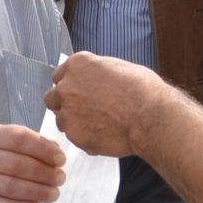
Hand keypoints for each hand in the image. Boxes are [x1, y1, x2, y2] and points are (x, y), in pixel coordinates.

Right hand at [0, 123, 65, 202]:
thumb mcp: (2, 143)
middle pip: (18, 165)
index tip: (61, 159)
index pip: (19, 138)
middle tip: (60, 179)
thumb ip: (27, 143)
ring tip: (54, 193)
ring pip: (13, 187)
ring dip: (38, 191)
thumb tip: (56, 151)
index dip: (44, 149)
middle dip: (45, 173)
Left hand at [46, 52, 168, 158]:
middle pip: (52, 98)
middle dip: (65, 104)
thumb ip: (96, 73)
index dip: (71, 85)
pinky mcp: (73, 134)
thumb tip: (92, 78)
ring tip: (99, 124)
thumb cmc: (142, 90)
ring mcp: (67, 112)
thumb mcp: (117, 67)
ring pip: (61, 120)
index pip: (59, 75)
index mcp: (77, 64)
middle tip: (84, 110)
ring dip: (74, 122)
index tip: (80, 92)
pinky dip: (85, 137)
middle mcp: (66, 86)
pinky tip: (104, 134)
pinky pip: (74, 137)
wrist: (150, 116)